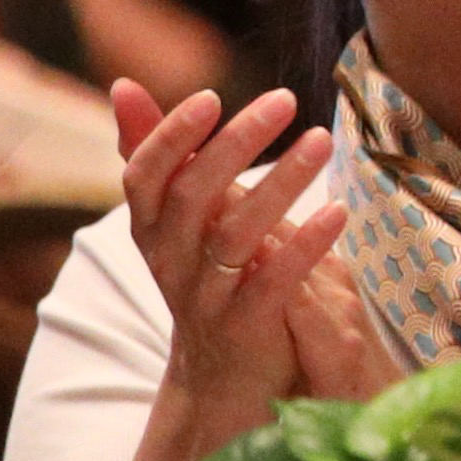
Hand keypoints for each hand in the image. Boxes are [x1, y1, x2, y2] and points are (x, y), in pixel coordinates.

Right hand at [114, 82, 378, 460]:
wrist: (221, 376)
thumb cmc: (204, 274)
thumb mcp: (176, 215)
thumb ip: (153, 152)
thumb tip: (121, 85)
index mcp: (152, 228)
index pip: (144, 175)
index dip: (170, 136)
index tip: (210, 96)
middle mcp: (170, 259)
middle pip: (191, 196)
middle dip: (235, 145)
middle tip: (284, 100)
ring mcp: (205, 295)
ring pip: (234, 235)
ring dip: (281, 184)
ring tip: (323, 141)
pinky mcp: (246, 326)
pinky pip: (273, 282)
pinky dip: (305, 245)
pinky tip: (340, 212)